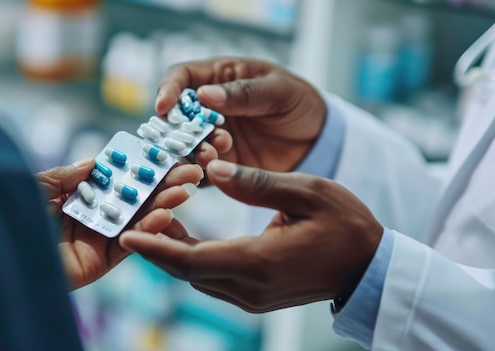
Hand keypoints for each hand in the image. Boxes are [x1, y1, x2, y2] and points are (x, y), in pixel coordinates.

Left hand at [36, 158, 203, 289]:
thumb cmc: (9, 215)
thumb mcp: (38, 187)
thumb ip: (67, 175)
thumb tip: (96, 161)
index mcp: (79, 196)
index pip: (118, 179)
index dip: (142, 167)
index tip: (166, 155)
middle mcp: (94, 216)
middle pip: (136, 198)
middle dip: (164, 185)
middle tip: (191, 171)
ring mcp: (99, 239)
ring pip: (139, 220)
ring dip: (163, 205)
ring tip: (185, 191)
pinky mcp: (101, 261)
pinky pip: (130, 243)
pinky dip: (148, 230)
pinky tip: (164, 215)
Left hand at [120, 160, 382, 312]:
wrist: (368, 267)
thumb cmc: (345, 225)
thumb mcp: (308, 192)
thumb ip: (258, 183)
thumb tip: (214, 173)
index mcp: (259, 261)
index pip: (191, 260)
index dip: (155, 246)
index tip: (126, 233)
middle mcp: (249, 287)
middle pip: (186, 271)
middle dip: (155, 246)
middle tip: (131, 220)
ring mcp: (252, 297)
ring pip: (196, 276)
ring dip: (171, 252)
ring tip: (152, 222)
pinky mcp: (255, 296)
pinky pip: (212, 278)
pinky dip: (191, 258)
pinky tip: (182, 235)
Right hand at [156, 58, 326, 172]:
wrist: (317, 139)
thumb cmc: (298, 101)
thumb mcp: (277, 90)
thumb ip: (243, 94)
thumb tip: (204, 95)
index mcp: (218, 78)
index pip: (182, 77)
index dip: (168, 89)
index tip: (164, 106)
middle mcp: (207, 108)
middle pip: (175, 116)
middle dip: (177, 128)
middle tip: (192, 138)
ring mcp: (211, 137)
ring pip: (184, 145)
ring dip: (190, 151)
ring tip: (212, 154)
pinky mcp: (220, 164)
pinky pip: (199, 170)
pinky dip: (198, 173)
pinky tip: (211, 173)